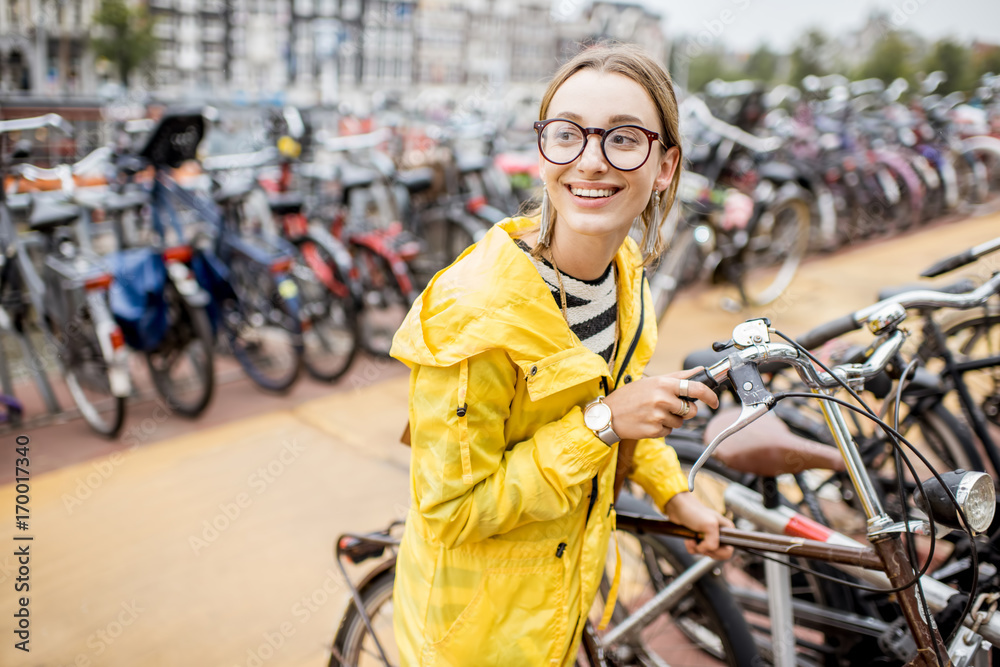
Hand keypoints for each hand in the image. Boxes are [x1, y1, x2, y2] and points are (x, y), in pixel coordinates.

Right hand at [602, 368, 718, 440]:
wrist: (608, 414)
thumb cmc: (630, 396)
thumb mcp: (653, 381)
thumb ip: (678, 376)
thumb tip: (701, 371)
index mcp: (663, 384)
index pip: (696, 388)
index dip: (710, 396)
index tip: (715, 401)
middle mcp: (662, 399)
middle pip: (691, 410)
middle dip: (686, 411)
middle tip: (670, 407)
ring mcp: (658, 416)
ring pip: (681, 422)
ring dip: (672, 420)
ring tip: (655, 413)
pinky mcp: (654, 430)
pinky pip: (669, 431)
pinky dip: (663, 428)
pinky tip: (649, 421)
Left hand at [665, 491, 733, 559]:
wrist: (678, 507)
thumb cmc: (694, 512)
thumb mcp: (709, 525)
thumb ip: (713, 542)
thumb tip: (706, 550)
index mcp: (727, 530)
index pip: (728, 551)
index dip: (718, 552)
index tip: (708, 546)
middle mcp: (720, 534)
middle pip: (717, 555)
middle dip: (706, 551)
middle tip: (699, 544)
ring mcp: (709, 537)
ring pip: (706, 553)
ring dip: (696, 548)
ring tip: (691, 538)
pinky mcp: (699, 539)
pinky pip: (697, 551)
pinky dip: (691, 547)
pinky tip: (688, 539)